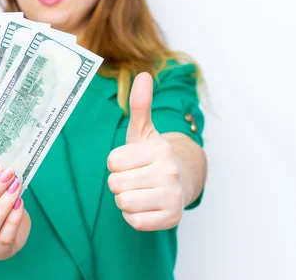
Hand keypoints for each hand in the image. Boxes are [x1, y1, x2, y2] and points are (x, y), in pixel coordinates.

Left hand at [107, 72, 184, 230]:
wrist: (183, 182)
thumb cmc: (154, 157)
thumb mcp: (145, 131)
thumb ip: (140, 105)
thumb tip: (143, 75)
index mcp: (159, 149)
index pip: (112, 162)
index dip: (116, 164)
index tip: (131, 162)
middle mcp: (169, 171)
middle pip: (115, 184)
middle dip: (120, 183)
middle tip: (137, 178)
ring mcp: (172, 196)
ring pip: (123, 202)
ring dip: (126, 200)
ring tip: (142, 191)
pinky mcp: (172, 218)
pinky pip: (134, 221)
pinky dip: (135, 216)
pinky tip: (147, 206)